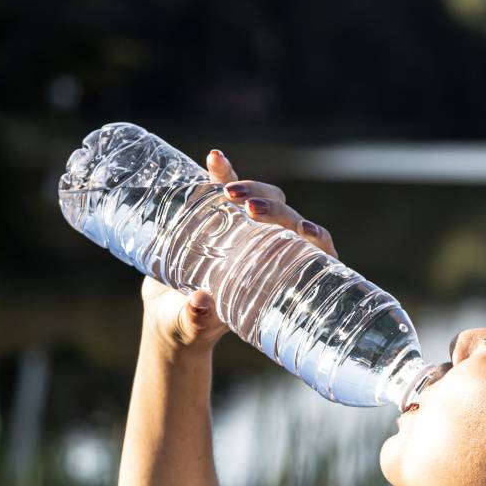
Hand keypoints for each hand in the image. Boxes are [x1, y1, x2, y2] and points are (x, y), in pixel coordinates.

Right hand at [141, 148, 339, 354]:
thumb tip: (200, 303)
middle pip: (287, 218)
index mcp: (279, 277)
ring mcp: (244, 229)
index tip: (306, 230)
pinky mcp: (217, 215)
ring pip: (263, 198)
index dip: (317, 237)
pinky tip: (214, 158)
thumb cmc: (190, 326)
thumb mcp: (193, 326)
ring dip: (252, 189)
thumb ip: (196, 318)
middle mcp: (269, 248)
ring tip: (228, 190)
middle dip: (275, 209)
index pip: (314, 252)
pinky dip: (221, 172)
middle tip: (251, 210)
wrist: (168, 315)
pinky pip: (225, 188)